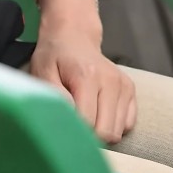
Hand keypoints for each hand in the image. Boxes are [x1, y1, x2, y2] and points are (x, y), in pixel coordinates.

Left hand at [29, 28, 136, 143]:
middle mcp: (110, 81)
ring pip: (118, 133)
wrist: (73, 36)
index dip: (74, 132)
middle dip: (89, 136)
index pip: (88, 124)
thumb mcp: (43, 72)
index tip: (63, 124)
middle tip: (74, 122)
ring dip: (101, 131)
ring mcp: (123, 85)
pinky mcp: (130, 89)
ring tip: (85, 113)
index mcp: (87, 76)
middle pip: (107, 133)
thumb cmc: (54, 57)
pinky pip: (127, 125)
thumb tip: (70, 122)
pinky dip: (113, 125)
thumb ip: (55, 98)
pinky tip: (98, 111)